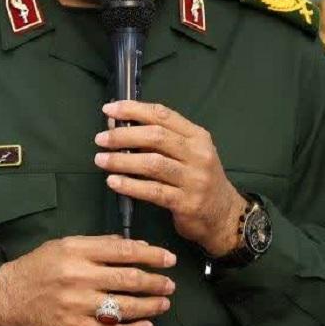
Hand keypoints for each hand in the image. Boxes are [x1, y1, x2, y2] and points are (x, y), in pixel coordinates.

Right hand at [0, 234, 175, 325]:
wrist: (9, 295)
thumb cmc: (39, 267)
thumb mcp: (65, 245)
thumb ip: (98, 244)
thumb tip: (133, 245)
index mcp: (76, 251)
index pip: (124, 251)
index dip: (151, 255)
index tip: (168, 259)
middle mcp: (78, 277)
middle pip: (128, 279)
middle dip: (155, 282)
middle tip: (169, 285)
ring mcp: (76, 304)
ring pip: (123, 307)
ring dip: (149, 306)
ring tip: (163, 303)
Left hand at [95, 100, 248, 257]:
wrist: (223, 215)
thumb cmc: (198, 179)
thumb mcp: (188, 154)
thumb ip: (159, 140)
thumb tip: (117, 126)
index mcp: (197, 136)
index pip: (163, 115)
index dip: (134, 110)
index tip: (109, 110)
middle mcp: (198, 154)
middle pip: (156, 137)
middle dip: (123, 135)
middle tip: (100, 139)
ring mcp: (194, 179)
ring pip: (152, 163)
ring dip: (122, 161)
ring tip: (101, 160)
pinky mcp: (186, 203)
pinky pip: (153, 191)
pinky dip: (130, 185)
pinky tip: (113, 182)